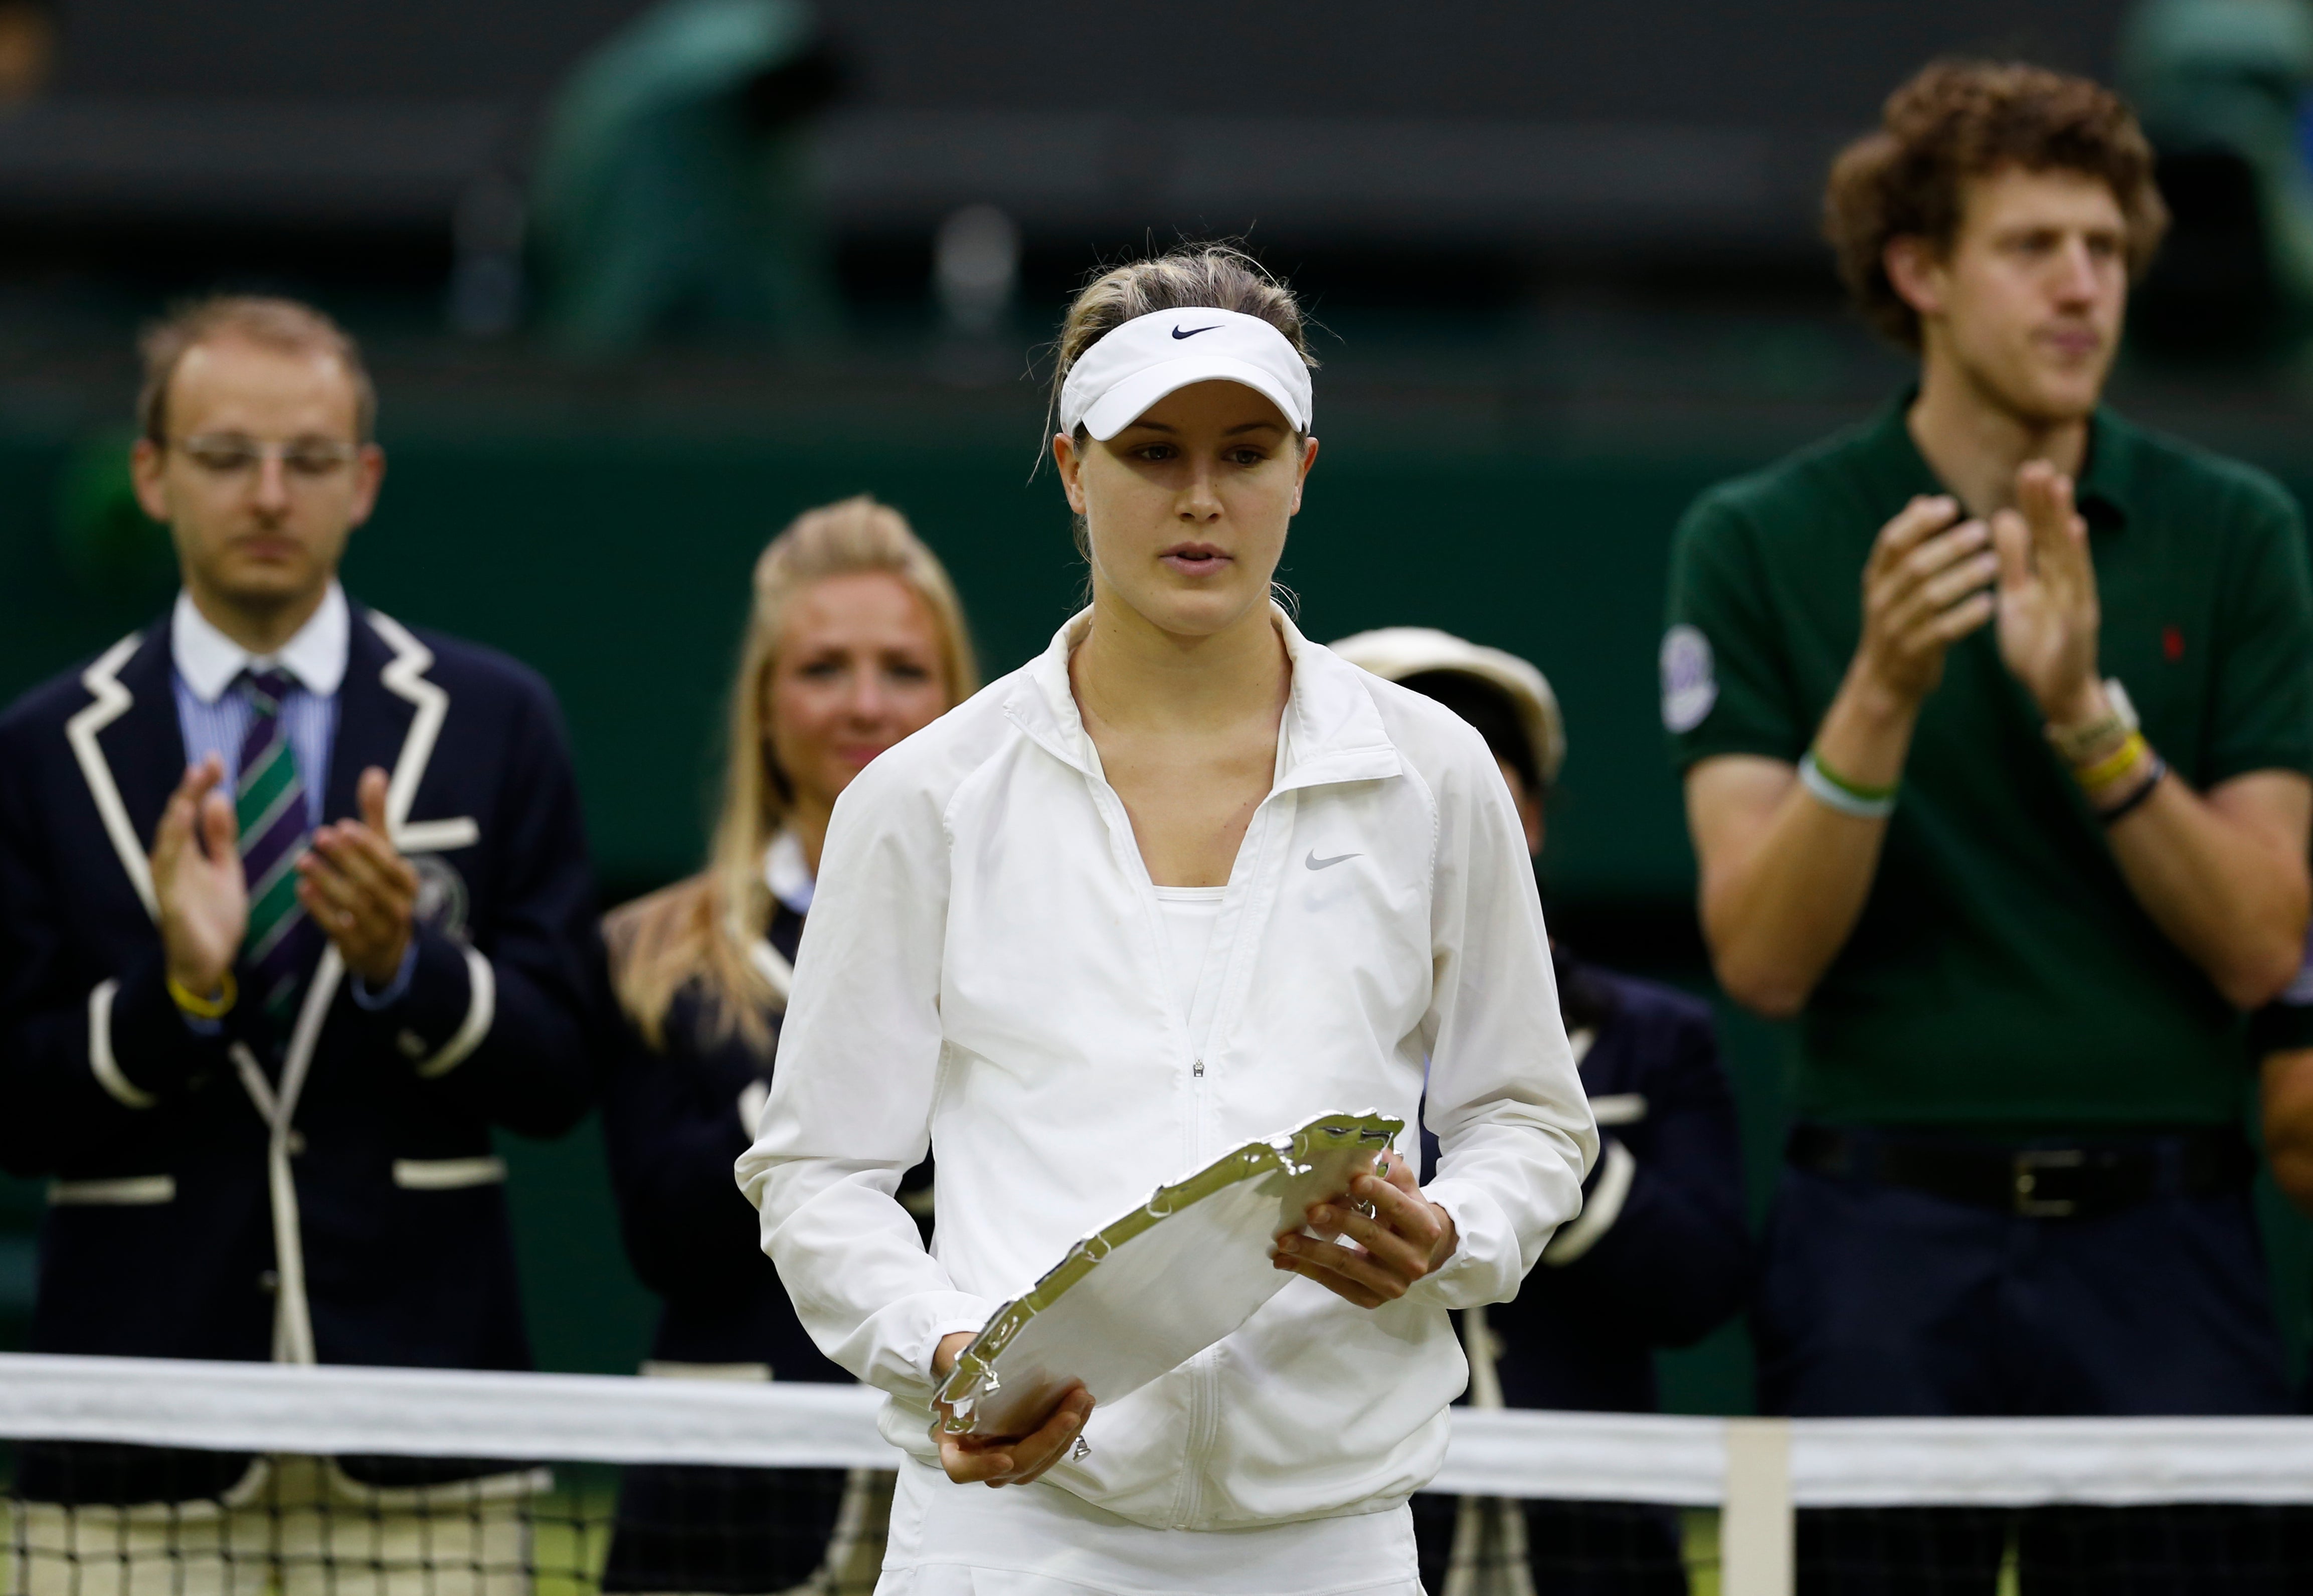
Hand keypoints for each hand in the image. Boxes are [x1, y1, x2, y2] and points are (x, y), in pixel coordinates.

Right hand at [151, 755, 246, 995]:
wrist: (212, 963)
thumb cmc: (214, 915)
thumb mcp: (225, 869)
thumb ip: (220, 837)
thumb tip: (217, 797)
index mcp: (187, 853)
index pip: (191, 811)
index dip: (201, 786)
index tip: (215, 760)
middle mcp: (173, 864)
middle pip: (177, 821)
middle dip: (189, 793)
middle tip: (205, 765)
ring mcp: (168, 884)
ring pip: (167, 845)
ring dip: (177, 819)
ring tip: (189, 794)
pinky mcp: (171, 905)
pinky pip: (168, 876)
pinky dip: (173, 853)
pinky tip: (181, 836)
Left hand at [296, 767, 417, 986]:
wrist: (385, 948)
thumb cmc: (380, 888)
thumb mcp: (383, 854)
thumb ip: (376, 816)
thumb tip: (373, 773)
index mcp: (407, 882)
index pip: (390, 862)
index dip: (367, 846)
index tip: (342, 826)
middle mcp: (399, 907)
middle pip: (372, 882)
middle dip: (345, 859)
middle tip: (318, 836)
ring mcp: (380, 930)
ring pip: (355, 905)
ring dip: (327, 881)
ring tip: (302, 860)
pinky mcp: (357, 948)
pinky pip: (339, 927)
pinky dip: (319, 908)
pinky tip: (301, 889)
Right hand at [930, 1330, 1092, 1486]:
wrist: (975, 1383)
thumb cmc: (962, 1386)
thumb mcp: (955, 1386)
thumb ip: (966, 1388)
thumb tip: (986, 1372)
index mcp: (956, 1451)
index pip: (964, 1471)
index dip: (984, 1468)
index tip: (1006, 1459)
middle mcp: (984, 1465)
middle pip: (1019, 1464)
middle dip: (1050, 1439)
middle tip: (1072, 1411)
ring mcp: (1011, 1463)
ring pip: (1042, 1460)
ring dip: (1067, 1433)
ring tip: (1084, 1401)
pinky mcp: (1032, 1454)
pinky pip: (1053, 1450)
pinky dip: (1069, 1429)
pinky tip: (1083, 1407)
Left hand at [1271, 1150, 1457, 1307]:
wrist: (1418, 1256)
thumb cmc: (1405, 1215)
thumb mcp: (1405, 1189)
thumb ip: (1390, 1169)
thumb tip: (1368, 1148)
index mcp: (1424, 1228)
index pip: (1399, 1208)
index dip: (1378, 1194)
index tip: (1354, 1179)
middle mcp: (1413, 1261)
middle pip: (1370, 1237)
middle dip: (1339, 1221)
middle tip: (1310, 1209)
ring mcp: (1392, 1285)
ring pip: (1347, 1265)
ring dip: (1311, 1251)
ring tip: (1283, 1239)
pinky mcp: (1370, 1300)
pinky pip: (1334, 1284)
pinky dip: (1306, 1270)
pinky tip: (1282, 1259)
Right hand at [1853, 495, 2000, 709]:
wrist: (1883, 680)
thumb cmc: (1898, 620)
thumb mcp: (1892, 583)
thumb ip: (1908, 545)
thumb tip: (1922, 501)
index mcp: (1876, 578)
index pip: (1891, 541)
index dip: (1919, 522)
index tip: (1950, 505)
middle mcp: (1881, 600)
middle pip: (1914, 566)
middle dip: (1949, 546)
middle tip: (1983, 530)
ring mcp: (1895, 629)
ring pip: (1930, 597)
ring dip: (1963, 577)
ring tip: (1994, 563)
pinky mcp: (1914, 654)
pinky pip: (1942, 632)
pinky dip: (1966, 616)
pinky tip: (1989, 603)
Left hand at [1993, 460, 2104, 725]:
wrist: (2055, 690)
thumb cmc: (2036, 642)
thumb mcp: (2016, 595)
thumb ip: (2013, 560)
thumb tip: (2004, 518)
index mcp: (2047, 576)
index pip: (2042, 534)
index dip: (2037, 504)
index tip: (2029, 470)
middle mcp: (2066, 581)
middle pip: (2057, 536)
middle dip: (2049, 502)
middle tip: (2040, 466)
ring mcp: (2076, 599)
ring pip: (2069, 554)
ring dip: (2064, 519)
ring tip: (2059, 487)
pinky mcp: (2079, 622)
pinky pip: (2077, 588)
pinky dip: (2077, 561)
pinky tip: (2074, 533)